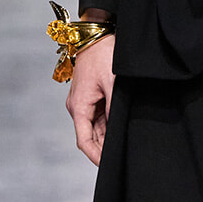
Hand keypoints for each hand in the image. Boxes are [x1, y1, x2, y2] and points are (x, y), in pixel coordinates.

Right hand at [65, 31, 114, 166]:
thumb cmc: (104, 55)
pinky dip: (109, 126)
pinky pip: (99, 118)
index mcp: (78, 106)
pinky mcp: (91, 96)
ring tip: (124, 146)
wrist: (97, 34)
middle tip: (122, 159)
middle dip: (104, 149)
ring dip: (108, 138)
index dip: (96, 157)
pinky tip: (121, 130)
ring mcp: (84, 102)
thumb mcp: (113, 83)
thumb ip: (114, 109)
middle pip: (90, 137)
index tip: (109, 166)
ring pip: (96, 129)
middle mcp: (78, 107)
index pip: (84, 141)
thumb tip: (117, 132)